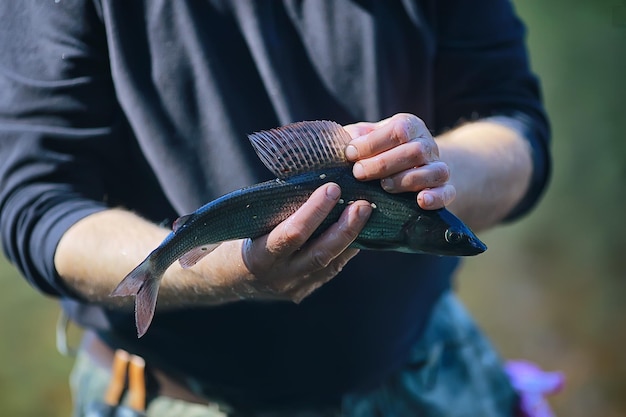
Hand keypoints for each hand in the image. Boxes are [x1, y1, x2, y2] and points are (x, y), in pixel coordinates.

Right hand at [237, 183, 371, 302]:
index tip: (332, 188)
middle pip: (319, 254)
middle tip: (363, 204)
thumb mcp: (250, 224)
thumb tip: (316, 182)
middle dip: (345, 228)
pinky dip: (345, 250)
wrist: (225, 279)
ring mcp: (293, 288)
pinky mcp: (303, 292)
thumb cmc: (237, 239)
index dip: (314, 212)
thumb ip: (279, 210)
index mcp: (259, 257)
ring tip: (367, 214)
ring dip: (351, 238)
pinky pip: (330, 270)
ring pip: (330, 264)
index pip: (291, 234)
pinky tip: (358, 232)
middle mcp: (278, 277)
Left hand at [343, 113, 455, 209]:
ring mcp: (438, 168)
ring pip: (433, 171)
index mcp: (409, 126)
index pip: (398, 130)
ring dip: (406, 180)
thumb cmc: (378, 152)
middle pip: (415, 151)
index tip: (350, 154)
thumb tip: (334, 143)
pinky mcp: (445, 190)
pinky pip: (447, 193)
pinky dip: (436, 197)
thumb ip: (353, 137)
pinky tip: (420, 201)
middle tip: (359, 173)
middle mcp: (427, 145)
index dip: (373, 143)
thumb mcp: (365, 138)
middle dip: (383, 163)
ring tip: (384, 187)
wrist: (412, 167)